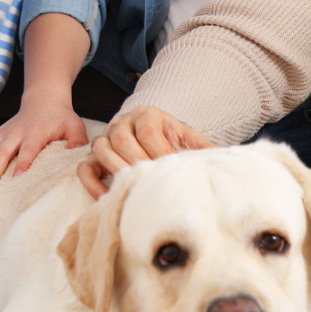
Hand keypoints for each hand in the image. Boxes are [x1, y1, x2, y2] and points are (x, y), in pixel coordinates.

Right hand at [0, 97, 89, 187]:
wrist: (43, 100)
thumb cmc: (61, 118)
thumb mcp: (74, 125)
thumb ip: (77, 139)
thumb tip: (78, 153)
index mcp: (36, 132)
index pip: (28, 148)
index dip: (23, 161)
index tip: (16, 176)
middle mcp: (16, 133)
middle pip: (2, 152)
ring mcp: (3, 135)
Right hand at [77, 105, 209, 198]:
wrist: (156, 141)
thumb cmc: (174, 144)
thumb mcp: (189, 141)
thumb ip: (204, 149)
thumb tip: (225, 161)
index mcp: (147, 114)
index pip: (148, 131)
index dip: (159, 153)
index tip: (170, 170)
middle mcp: (122, 122)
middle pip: (121, 138)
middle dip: (138, 162)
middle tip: (152, 183)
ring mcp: (105, 138)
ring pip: (101, 149)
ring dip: (116, 170)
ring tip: (133, 188)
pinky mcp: (93, 158)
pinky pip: (85, 169)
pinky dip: (93, 184)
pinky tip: (109, 197)